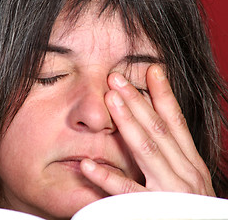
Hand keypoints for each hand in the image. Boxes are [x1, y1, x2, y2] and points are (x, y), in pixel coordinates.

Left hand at [80, 65, 215, 195]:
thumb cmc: (187, 207)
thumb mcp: (184, 177)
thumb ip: (169, 156)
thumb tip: (149, 128)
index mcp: (189, 161)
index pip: (175, 121)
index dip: (163, 94)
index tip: (151, 69)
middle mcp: (184, 171)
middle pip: (158, 128)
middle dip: (138, 101)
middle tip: (116, 77)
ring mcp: (172, 190)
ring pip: (147, 148)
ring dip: (127, 122)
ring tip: (109, 100)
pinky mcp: (155, 209)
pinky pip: (128, 192)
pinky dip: (107, 178)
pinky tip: (87, 165)